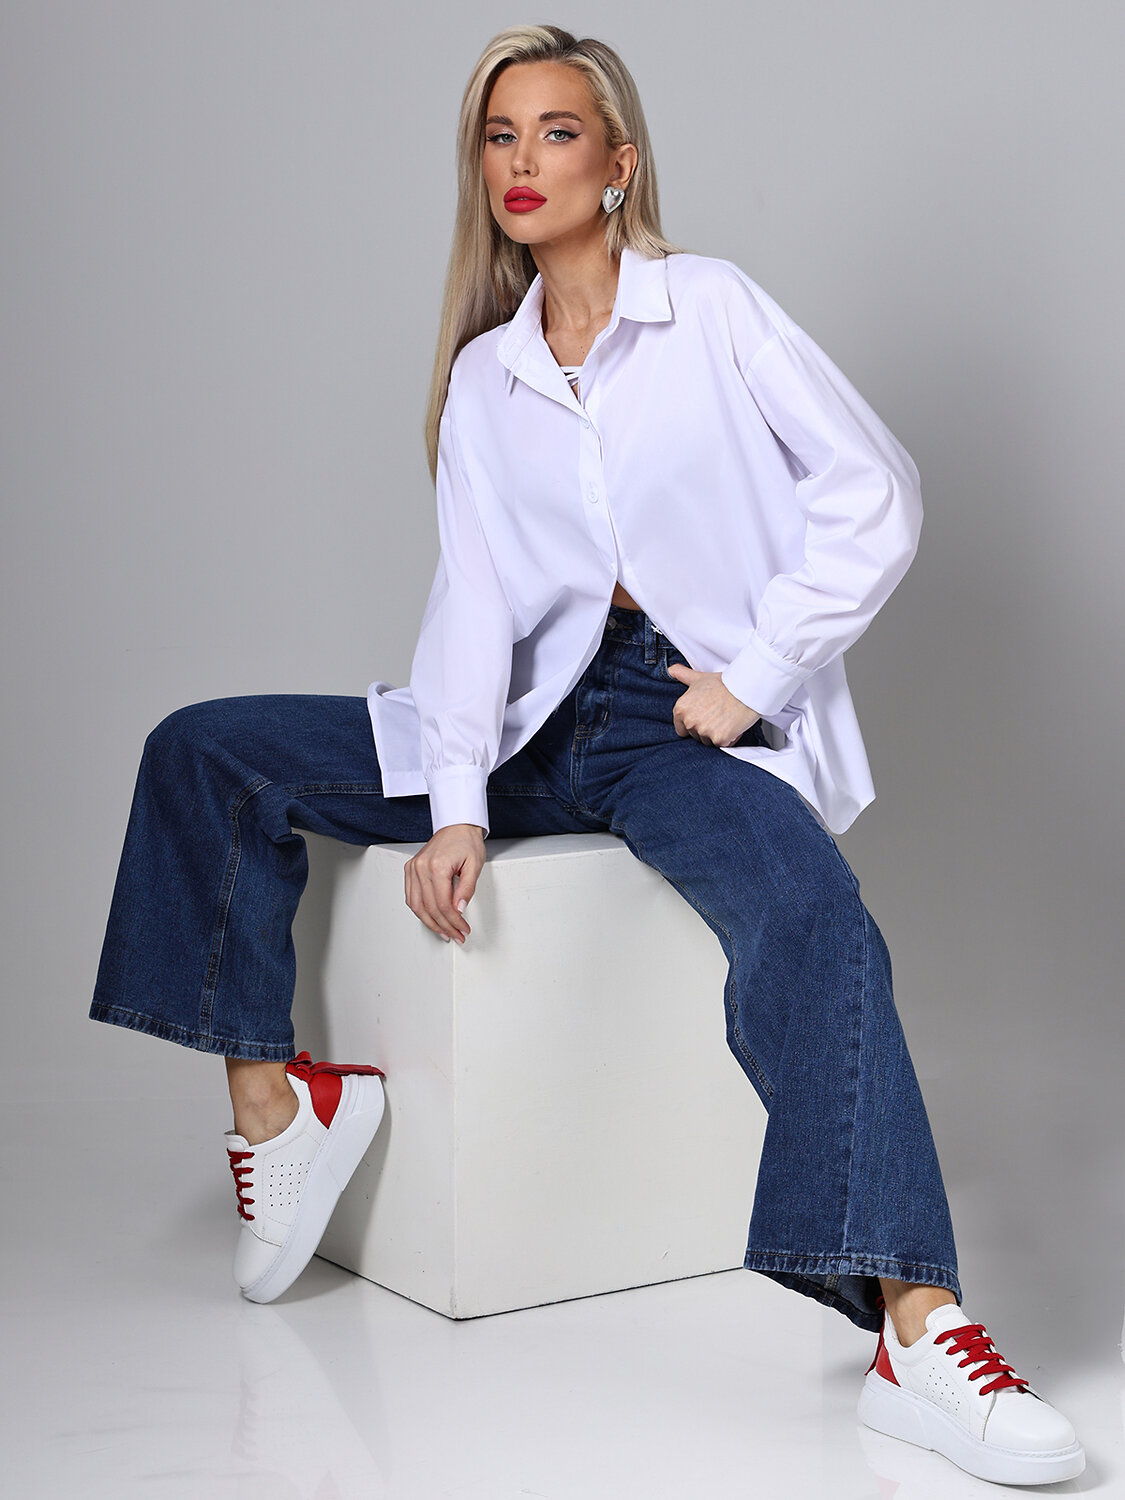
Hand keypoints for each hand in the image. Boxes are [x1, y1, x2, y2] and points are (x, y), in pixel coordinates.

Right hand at [404, 823, 484, 944]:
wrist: (457, 826)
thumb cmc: (466, 842)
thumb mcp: (475, 865)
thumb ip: (467, 889)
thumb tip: (459, 909)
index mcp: (437, 866)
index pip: (443, 904)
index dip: (454, 921)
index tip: (463, 929)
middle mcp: (421, 867)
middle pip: (430, 908)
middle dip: (444, 926)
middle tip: (456, 935)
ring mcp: (413, 868)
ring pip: (416, 906)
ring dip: (430, 923)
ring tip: (444, 932)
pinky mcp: (410, 869)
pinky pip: (411, 897)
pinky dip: (420, 911)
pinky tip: (431, 918)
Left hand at [666, 664, 760, 746]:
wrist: (745, 688)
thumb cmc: (724, 684)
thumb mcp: (698, 678)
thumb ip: (682, 675)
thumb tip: (670, 670)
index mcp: (681, 709)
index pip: (681, 729)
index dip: (694, 723)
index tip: (704, 715)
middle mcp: (689, 721)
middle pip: (695, 736)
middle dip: (706, 728)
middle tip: (717, 713)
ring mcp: (703, 731)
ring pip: (708, 741)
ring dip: (717, 734)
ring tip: (725, 717)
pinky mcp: (718, 739)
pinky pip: (722, 744)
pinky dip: (729, 737)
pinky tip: (733, 723)